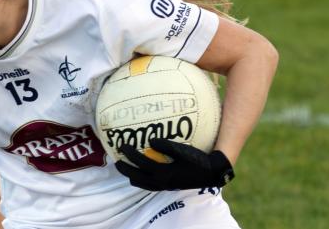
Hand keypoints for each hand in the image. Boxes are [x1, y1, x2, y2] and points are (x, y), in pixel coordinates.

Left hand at [114, 138, 234, 190]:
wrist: (211, 173)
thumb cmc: (197, 160)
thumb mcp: (182, 150)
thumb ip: (166, 145)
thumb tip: (150, 141)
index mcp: (163, 172)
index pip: (140, 162)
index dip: (129, 154)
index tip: (121, 145)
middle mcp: (161, 181)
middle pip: (136, 177)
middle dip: (125, 170)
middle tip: (116, 162)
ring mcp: (165, 186)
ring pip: (142, 184)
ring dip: (132, 177)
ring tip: (126, 170)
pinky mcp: (169, 186)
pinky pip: (150, 186)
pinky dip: (142, 181)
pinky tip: (142, 175)